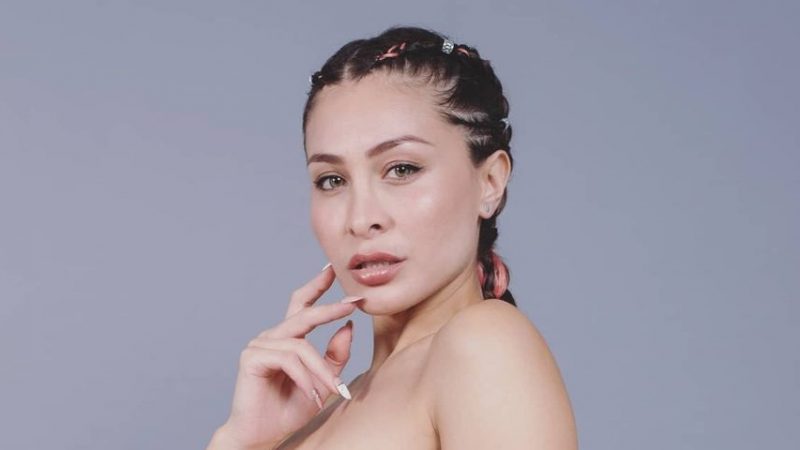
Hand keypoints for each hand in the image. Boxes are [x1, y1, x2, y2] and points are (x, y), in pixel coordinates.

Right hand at [210, 264, 361, 448]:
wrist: (264, 437)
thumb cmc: (290, 410)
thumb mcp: (323, 381)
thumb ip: (335, 356)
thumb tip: (348, 326)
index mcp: (288, 338)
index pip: (302, 304)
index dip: (317, 285)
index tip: (333, 270)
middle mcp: (272, 336)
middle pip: (303, 313)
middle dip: (330, 307)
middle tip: (354, 303)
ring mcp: (259, 344)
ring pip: (302, 346)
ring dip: (321, 371)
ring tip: (331, 392)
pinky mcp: (252, 357)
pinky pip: (289, 359)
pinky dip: (305, 377)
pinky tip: (312, 394)